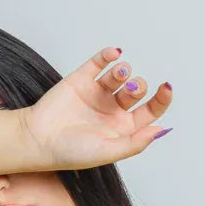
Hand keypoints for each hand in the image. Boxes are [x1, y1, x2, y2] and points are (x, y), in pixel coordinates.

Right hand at [18, 46, 172, 171]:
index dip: (161, 99)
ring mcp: (97, 93)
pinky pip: (99, 62)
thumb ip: (135, 143)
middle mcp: (112, 109)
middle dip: (138, 86)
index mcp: (122, 128)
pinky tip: (114, 53)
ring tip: (118, 75)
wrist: (38, 140)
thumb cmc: (70, 152)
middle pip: (137, 90)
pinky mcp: (81, 79)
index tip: (166, 88)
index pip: (150, 111)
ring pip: (119, 74)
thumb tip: (160, 130)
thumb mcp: (107, 152)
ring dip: (124, 70)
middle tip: (130, 88)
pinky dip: (108, 55)